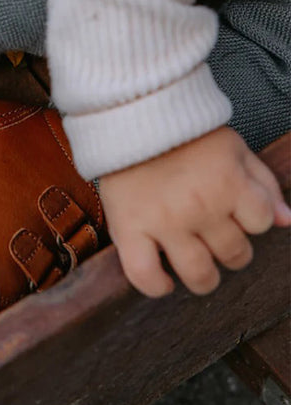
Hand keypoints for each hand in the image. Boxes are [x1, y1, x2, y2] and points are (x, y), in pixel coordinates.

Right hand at [98, 127, 290, 296]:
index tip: (235, 215)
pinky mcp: (129, 230)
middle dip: (231, 251)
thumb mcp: (233, 149)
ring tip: (196, 268)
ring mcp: (163, 223)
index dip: (251, 220)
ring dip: (204, 278)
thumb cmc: (183, 134)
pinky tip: (163, 282)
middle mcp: (200, 207)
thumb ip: (262, 184)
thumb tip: (288, 221)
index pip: (261, 222)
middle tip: (214, 240)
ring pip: (198, 273)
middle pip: (234, 253)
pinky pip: (144, 275)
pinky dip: (156, 286)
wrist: (130, 119)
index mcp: (229, 184)